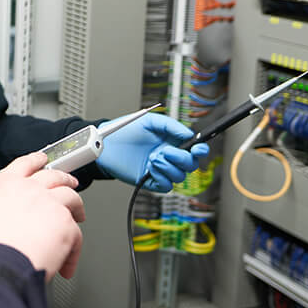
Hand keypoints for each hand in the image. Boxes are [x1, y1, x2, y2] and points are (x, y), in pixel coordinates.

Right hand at [0, 153, 84, 280]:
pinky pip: (76, 233)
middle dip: (64, 179)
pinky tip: (68, 260)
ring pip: (71, 197)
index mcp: (6, 185)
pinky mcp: (65, 223)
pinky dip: (73, 249)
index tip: (42, 160)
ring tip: (79, 214)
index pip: (25, 163)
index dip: (37, 160)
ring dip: (77, 205)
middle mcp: (30, 189)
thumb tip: (0, 222)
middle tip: (69, 184)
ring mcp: (50, 203)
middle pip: (54, 176)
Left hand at [95, 113, 209, 192]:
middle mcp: (169, 157)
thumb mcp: (150, 121)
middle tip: (167, 151)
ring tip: (153, 157)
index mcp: (172, 142)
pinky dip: (162, 177)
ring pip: (180, 177)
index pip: (194, 149)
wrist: (106, 144)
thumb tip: (190, 134)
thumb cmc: (125, 130)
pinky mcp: (150, 181)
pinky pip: (166, 186)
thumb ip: (171, 126)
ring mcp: (160, 169)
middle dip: (183, 159)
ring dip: (168, 167)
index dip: (201, 150)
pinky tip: (150, 167)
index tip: (198, 148)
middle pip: (191, 165)